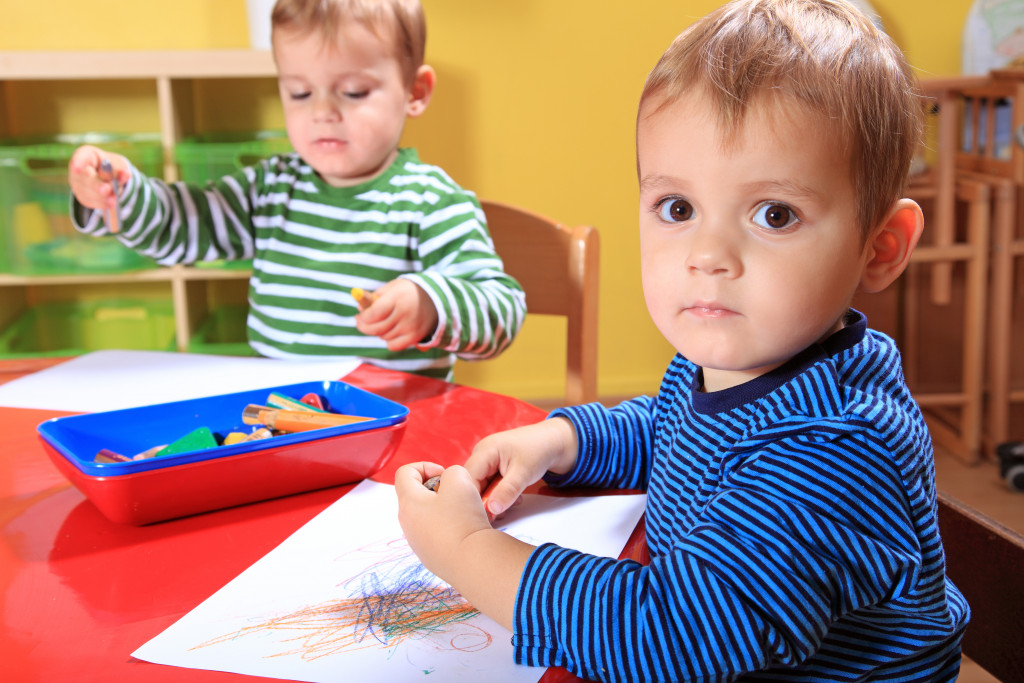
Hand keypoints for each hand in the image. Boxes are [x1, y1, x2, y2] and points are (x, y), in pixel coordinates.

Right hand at [68, 145, 128, 212]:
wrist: (109, 176)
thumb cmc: (112, 166)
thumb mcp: (118, 165)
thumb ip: (120, 170)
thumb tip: (126, 174)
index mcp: (86, 155)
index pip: (80, 157)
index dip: (78, 163)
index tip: (77, 169)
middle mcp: (77, 169)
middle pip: (85, 177)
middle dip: (96, 185)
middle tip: (106, 190)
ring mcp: (77, 183)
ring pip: (88, 192)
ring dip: (101, 197)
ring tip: (114, 200)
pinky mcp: (81, 196)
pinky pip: (90, 201)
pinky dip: (102, 203)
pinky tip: (110, 203)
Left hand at [354, 279, 438, 350]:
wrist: (437, 299)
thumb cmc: (409, 291)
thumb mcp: (393, 287)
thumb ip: (375, 296)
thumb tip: (360, 309)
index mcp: (397, 297)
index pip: (373, 313)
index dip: (362, 317)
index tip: (358, 316)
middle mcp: (405, 313)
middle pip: (376, 328)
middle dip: (364, 327)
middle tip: (360, 322)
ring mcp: (411, 327)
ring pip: (383, 337)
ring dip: (379, 331)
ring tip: (383, 322)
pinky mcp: (415, 337)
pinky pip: (393, 345)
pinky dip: (389, 341)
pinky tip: (391, 332)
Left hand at [395, 461, 534, 629]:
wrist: (471, 562)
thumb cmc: (463, 520)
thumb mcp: (461, 480)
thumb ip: (452, 472)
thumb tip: (450, 482)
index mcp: (408, 502)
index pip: (404, 473)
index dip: (424, 466)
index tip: (443, 474)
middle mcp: (407, 523)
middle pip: (415, 494)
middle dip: (436, 488)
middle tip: (456, 493)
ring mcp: (417, 542)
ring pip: (425, 515)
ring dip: (442, 507)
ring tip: (463, 512)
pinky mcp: (429, 555)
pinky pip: (433, 533)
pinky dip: (446, 526)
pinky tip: (464, 530)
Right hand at [464, 417, 578, 517]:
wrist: (551, 441)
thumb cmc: (538, 451)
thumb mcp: (524, 473)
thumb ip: (507, 491)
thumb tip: (491, 510)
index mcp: (484, 451)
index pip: (468, 479)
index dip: (473, 498)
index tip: (486, 516)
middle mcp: (481, 455)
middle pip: (472, 483)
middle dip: (484, 501)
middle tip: (499, 515)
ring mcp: (486, 461)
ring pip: (481, 486)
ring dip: (494, 499)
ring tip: (512, 504)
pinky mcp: (492, 467)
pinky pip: (489, 484)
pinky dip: (499, 494)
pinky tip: (514, 498)